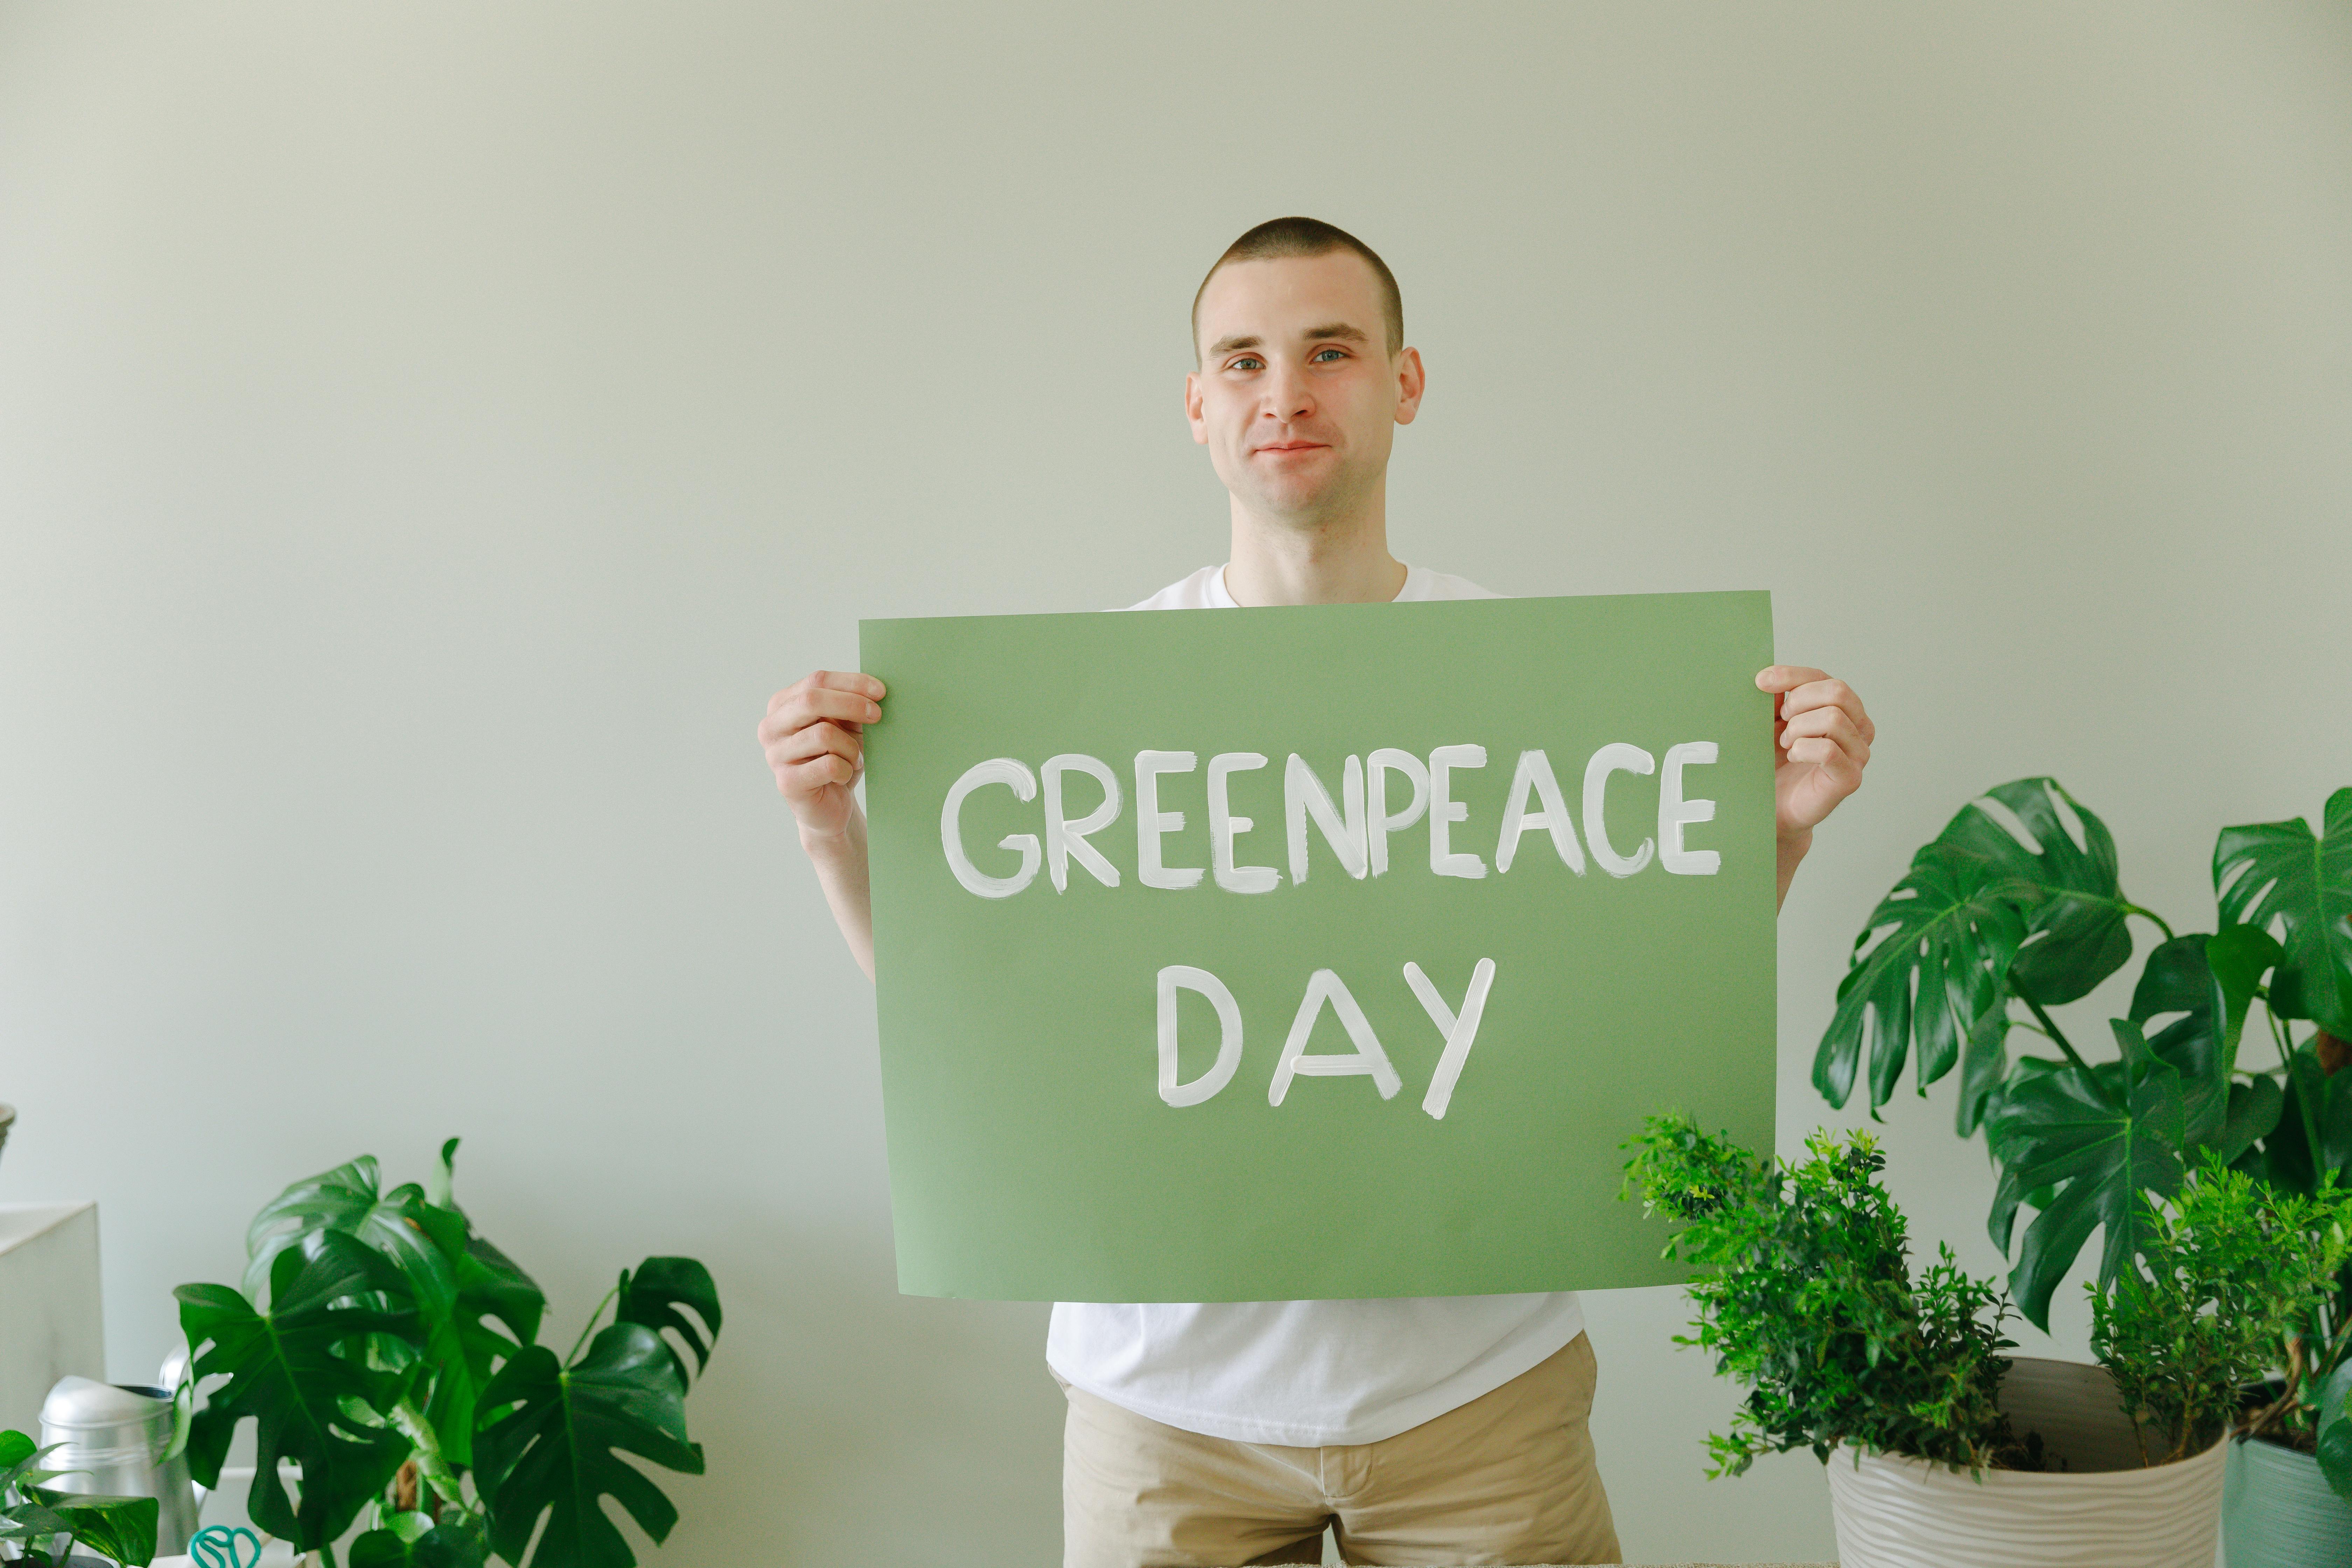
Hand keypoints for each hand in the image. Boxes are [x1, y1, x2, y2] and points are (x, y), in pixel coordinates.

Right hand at [759, 670, 885, 841]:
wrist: (831, 806)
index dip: (852, 682)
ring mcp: (775, 755)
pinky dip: (846, 769)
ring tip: (854, 759)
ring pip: (824, 735)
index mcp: (782, 705)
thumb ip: (851, 704)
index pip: (816, 680)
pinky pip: (829, 765)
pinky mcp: (787, 782)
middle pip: (811, 700)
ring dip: (851, 747)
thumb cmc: (838, 759)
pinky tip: (843, 776)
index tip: (881, 691)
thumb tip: (876, 689)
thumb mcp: (846, 726)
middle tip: (878, 715)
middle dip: (852, 704)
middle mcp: (771, 727)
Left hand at [1755, 665, 1872, 843]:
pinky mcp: (1850, 777)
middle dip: (1799, 701)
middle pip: (1838, 691)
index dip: (1791, 676)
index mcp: (1844, 709)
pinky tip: (1793, 756)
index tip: (1760, 681)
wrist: (1773, 807)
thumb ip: (1777, 699)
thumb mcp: (1773, 723)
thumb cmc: (1776, 762)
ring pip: (1833, 717)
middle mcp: (1859, 728)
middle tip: (1781, 722)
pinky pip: (1828, 749)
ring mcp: (1858, 753)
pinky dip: (1802, 749)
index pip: (1823, 678)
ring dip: (1799, 728)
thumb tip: (1770, 677)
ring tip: (1786, 743)